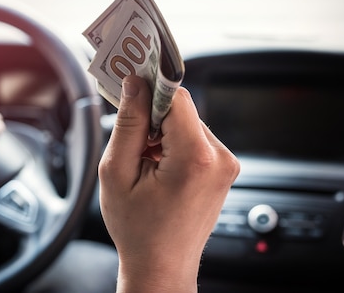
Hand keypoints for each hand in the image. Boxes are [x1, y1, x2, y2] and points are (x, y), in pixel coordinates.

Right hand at [98, 76, 239, 292]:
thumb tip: (133, 83)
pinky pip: (195, 138)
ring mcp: (226, 165)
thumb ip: (128, 123)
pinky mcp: (223, 169)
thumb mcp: (118, 172)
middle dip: (152, 114)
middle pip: (182, 108)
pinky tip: (156, 165)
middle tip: (128, 130)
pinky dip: (173, 142)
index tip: (132, 75)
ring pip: (187, 122)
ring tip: (142, 160)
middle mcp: (220, 158)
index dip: (151, 85)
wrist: (161, 267)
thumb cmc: (138, 229)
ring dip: (162, 130)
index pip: (176, 96)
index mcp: (195, 158)